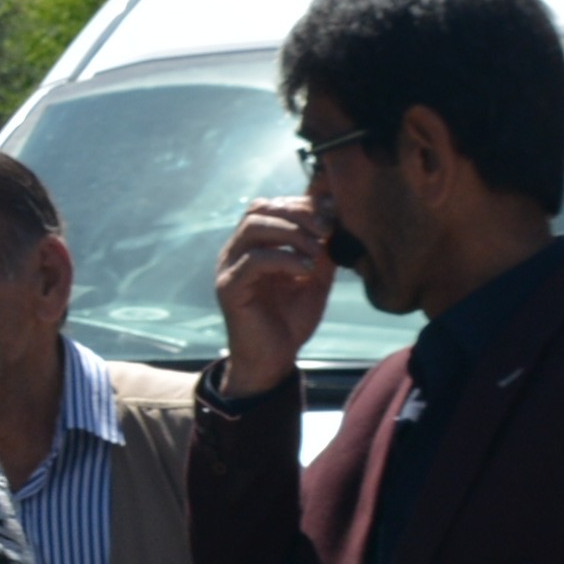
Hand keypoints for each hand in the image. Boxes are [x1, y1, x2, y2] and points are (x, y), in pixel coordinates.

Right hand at [212, 197, 334, 394]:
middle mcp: (235, 251)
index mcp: (252, 245)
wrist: (273, 360)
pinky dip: (285, 258)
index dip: (301, 203)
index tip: (332, 214)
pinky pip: (254, 260)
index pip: (271, 206)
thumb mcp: (314, 277)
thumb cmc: (290, 320)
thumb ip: (321, 247)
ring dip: (291, 232)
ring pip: (254, 227)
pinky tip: (306, 270)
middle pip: (259, 209)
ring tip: (317, 249)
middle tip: (326, 229)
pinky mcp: (229, 288)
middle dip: (297, 213)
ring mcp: (228, 267)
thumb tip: (335, 215)